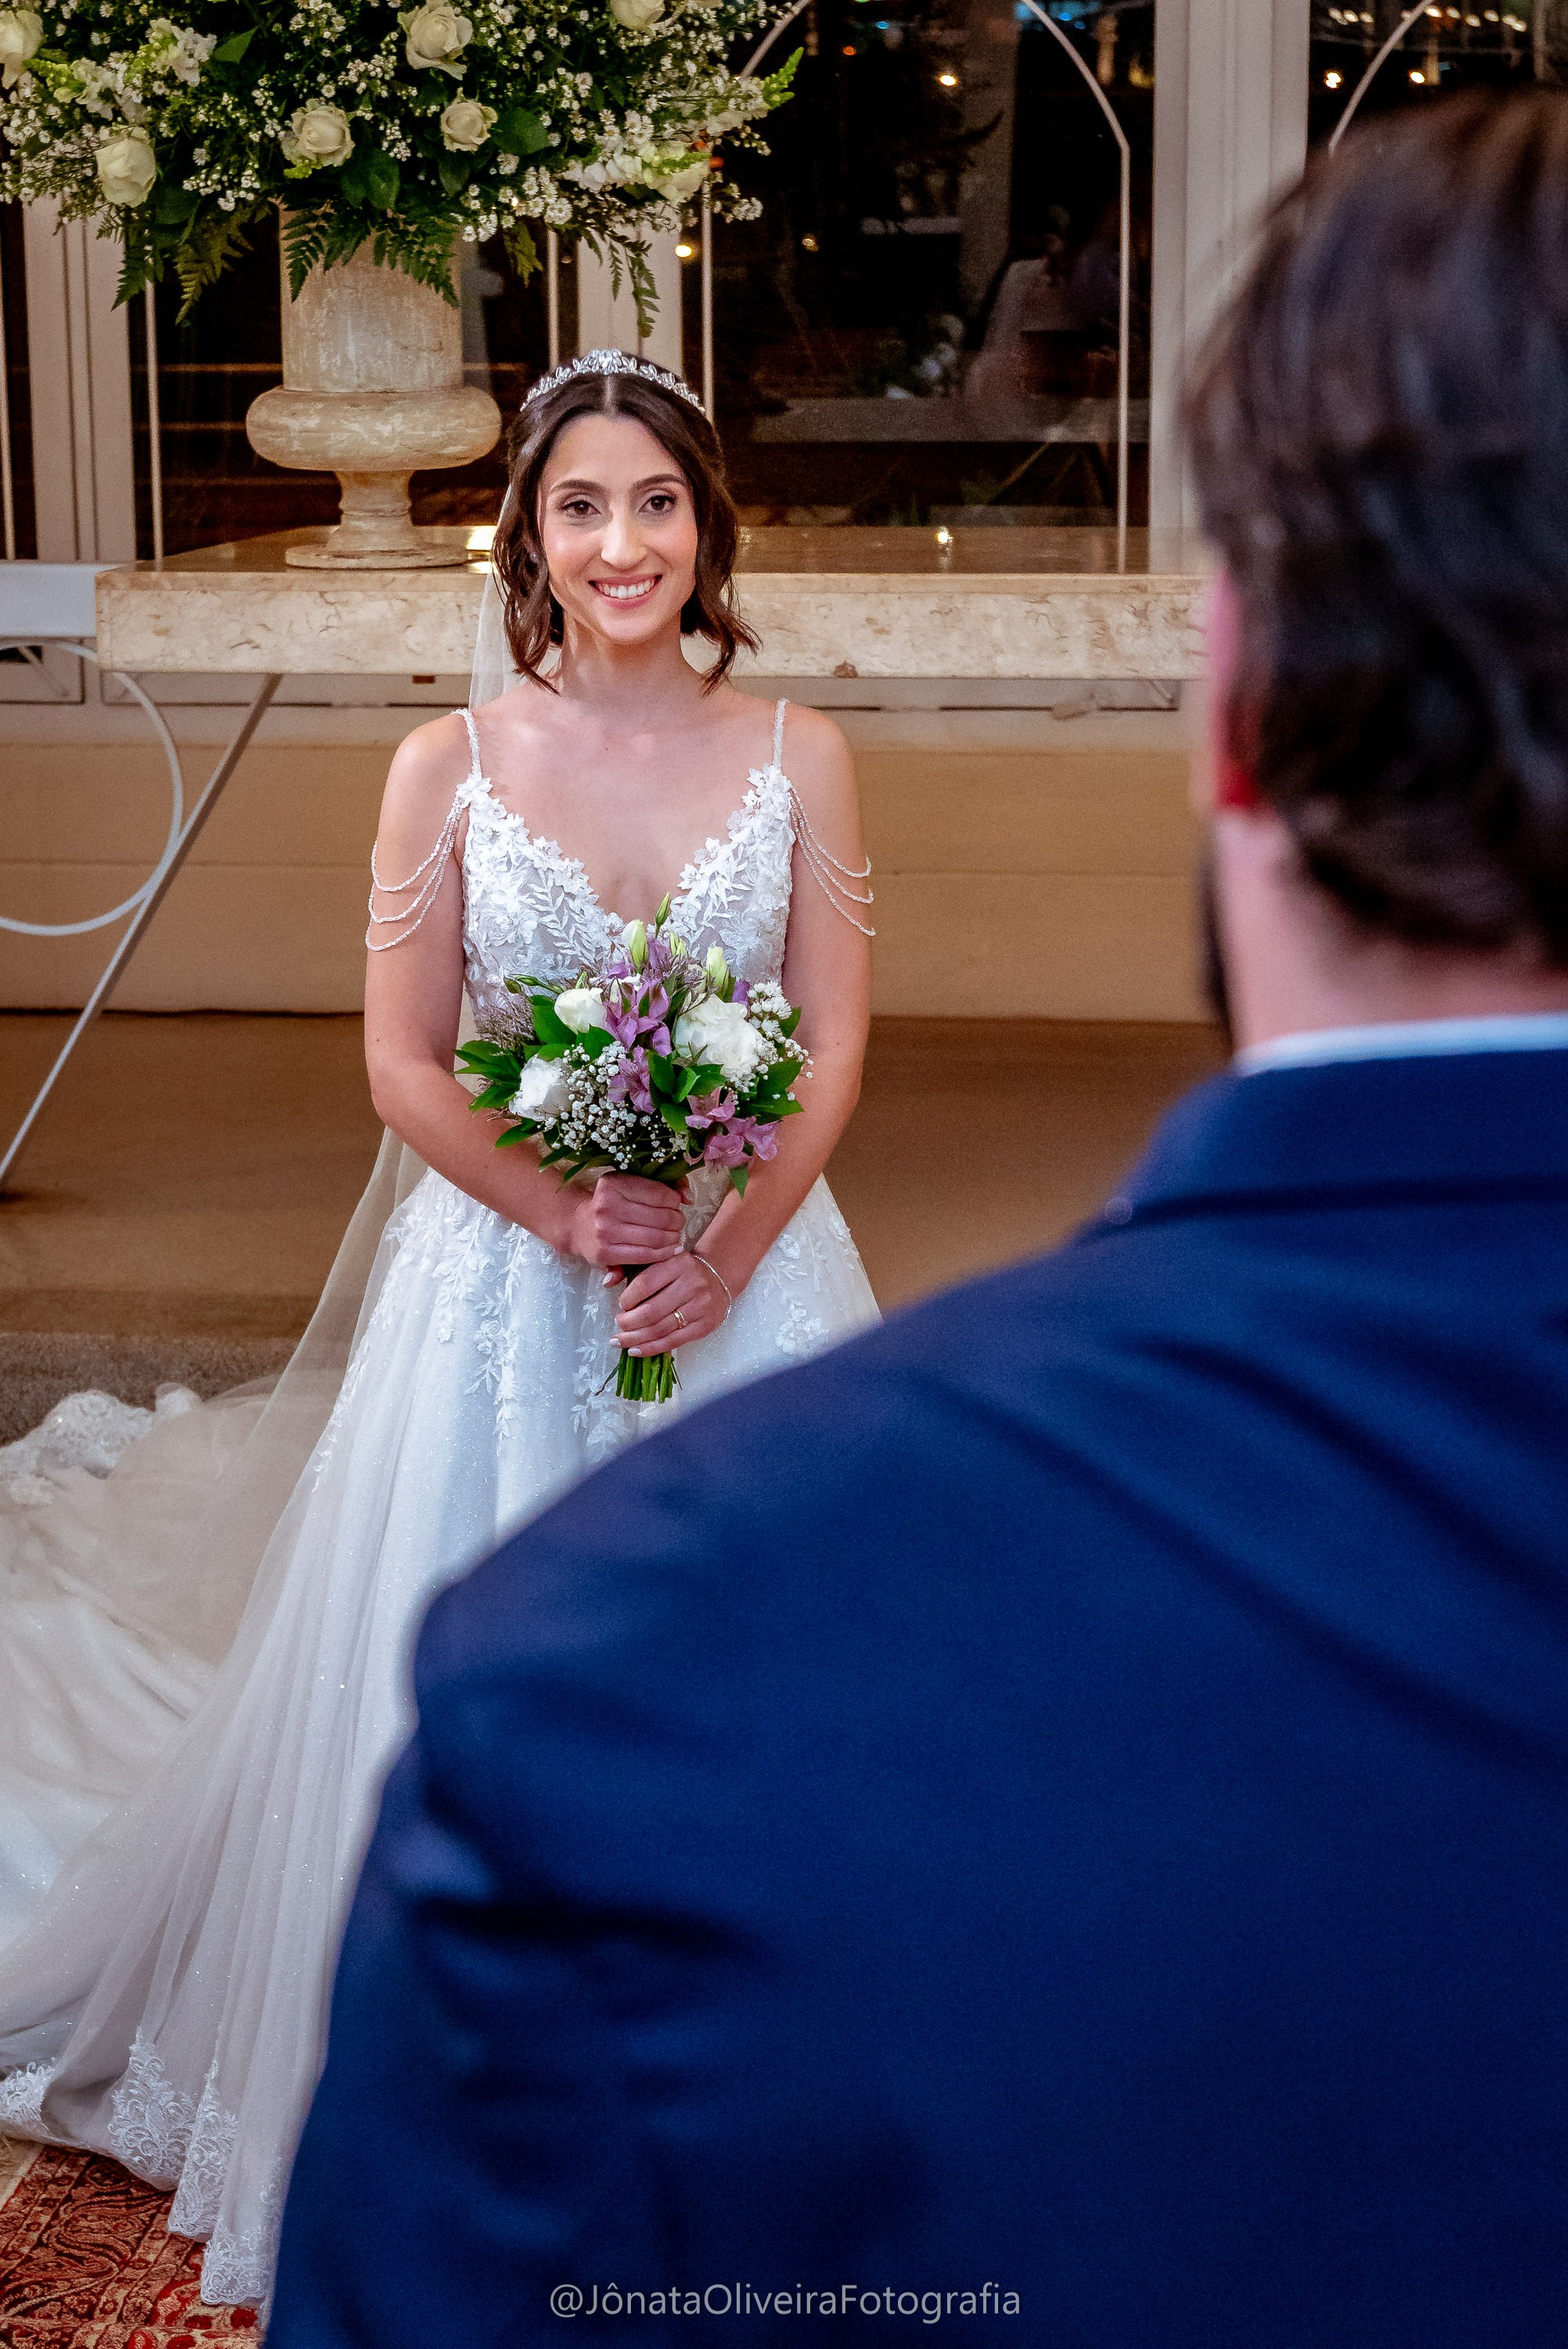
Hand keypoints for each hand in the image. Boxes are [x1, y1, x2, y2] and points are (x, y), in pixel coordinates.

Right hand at [565, 1174, 684, 1270]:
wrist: (580, 1225)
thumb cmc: (614, 1203)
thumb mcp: (632, 1184)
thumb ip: (666, 1184)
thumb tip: (688, 1198)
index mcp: (613, 1183)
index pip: (659, 1193)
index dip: (674, 1200)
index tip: (675, 1204)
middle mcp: (607, 1206)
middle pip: (661, 1217)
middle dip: (677, 1220)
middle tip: (677, 1222)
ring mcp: (605, 1231)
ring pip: (656, 1237)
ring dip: (673, 1237)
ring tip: (674, 1235)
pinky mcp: (606, 1253)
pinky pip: (646, 1255)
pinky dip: (664, 1253)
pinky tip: (670, 1249)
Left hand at [616, 1252, 730, 1355]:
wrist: (719, 1276)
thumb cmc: (682, 1270)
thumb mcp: (663, 1260)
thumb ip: (635, 1269)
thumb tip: (608, 1283)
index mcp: (678, 1264)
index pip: (646, 1284)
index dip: (628, 1298)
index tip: (620, 1305)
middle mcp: (691, 1285)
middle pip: (651, 1311)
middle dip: (628, 1322)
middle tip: (618, 1325)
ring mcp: (700, 1307)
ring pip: (660, 1329)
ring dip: (635, 1338)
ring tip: (619, 1341)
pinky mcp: (705, 1326)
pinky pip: (673, 1341)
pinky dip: (651, 1348)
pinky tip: (635, 1350)